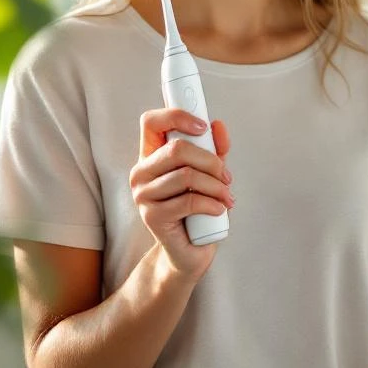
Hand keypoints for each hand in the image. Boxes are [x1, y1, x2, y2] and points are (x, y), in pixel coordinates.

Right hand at [130, 109, 232, 282]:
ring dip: (216, 186)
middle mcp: (141, 172)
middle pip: (177, 148)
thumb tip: (219, 126)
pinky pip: (189, 201)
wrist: (188, 251)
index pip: (151, 122)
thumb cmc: (197, 209)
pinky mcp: (152, 217)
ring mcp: (143, 195)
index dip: (177, 116)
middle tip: (226, 176)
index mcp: (150, 156)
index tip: (203, 127)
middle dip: (211, 161)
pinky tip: (219, 209)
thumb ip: (214, 149)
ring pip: (187, 175)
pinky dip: (212, 204)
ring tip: (226, 197)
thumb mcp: (208, 174)